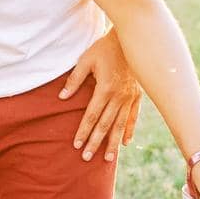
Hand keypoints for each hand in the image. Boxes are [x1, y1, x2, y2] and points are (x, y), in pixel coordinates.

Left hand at [60, 32, 142, 162]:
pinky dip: (129, 130)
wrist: (130, 40)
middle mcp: (119, 97)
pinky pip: (133, 117)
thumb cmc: (104, 48)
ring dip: (113, 142)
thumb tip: (62, 97)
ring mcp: (130, 97)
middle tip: (87, 158)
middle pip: (105, 124)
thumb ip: (74, 80)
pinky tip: (126, 143)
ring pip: (120, 125)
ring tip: (107, 159)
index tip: (76, 145)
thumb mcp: (85, 60)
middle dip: (95, 142)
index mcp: (105, 89)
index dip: (83, 131)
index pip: (91, 116)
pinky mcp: (137, 95)